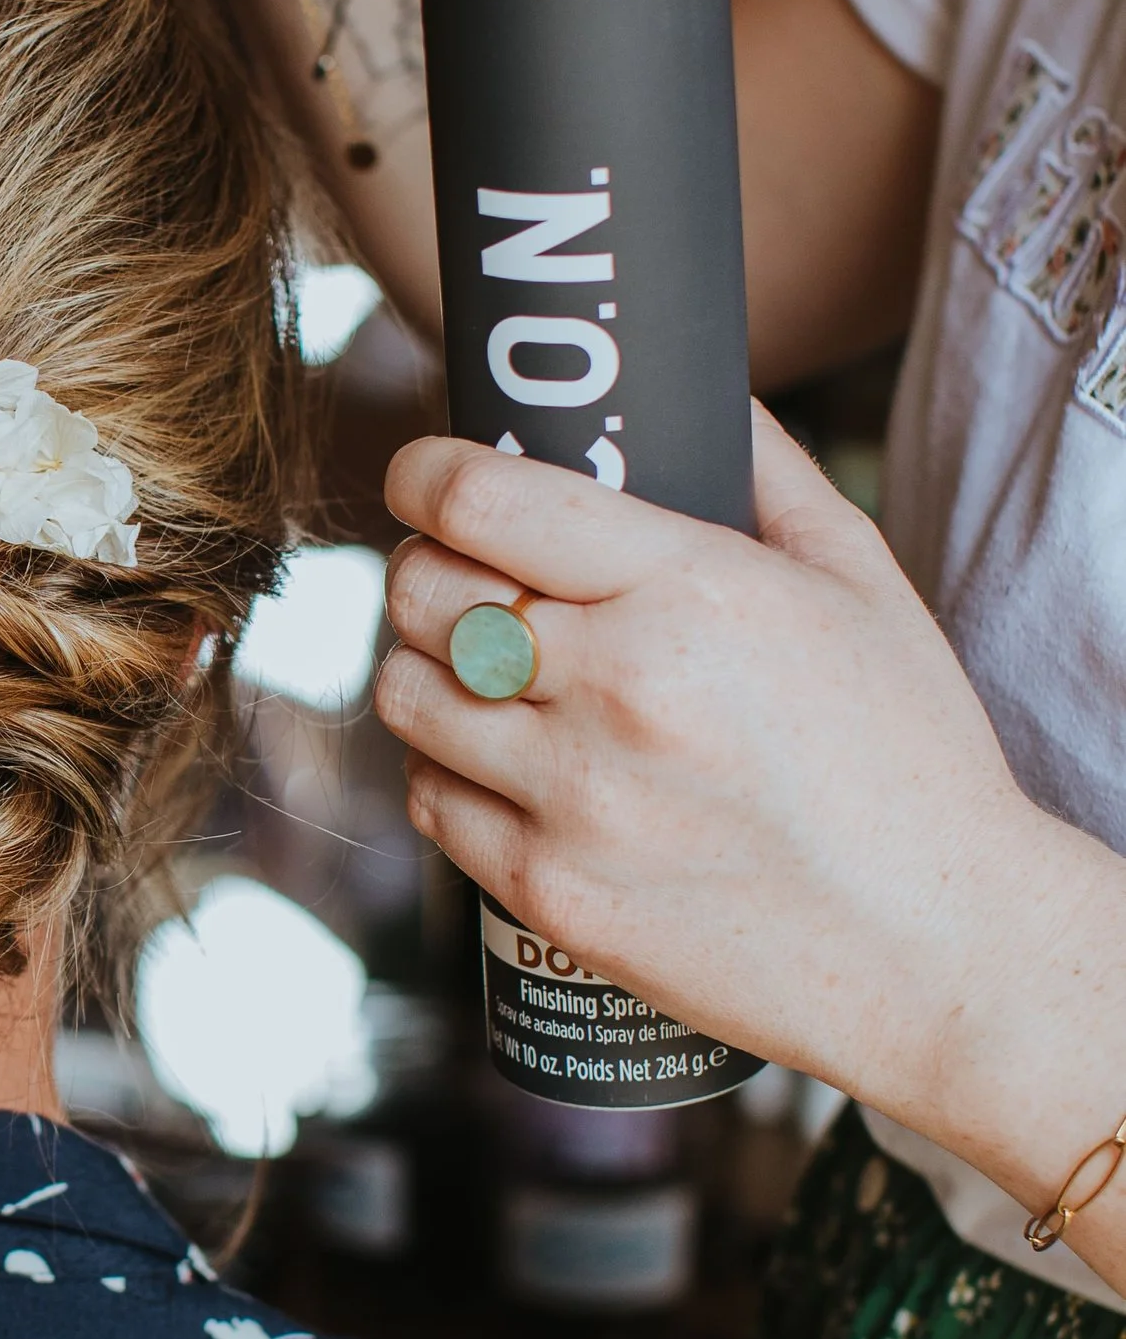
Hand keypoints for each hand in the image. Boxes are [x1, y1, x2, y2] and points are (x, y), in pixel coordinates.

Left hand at [373, 405, 1125, 1224]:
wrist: (934, 946)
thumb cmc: (909, 757)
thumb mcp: (861, 582)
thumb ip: (768, 472)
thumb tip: (703, 393)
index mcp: (686, 591)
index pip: (479, 501)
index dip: (424, 474)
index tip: (424, 477)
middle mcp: (614, 687)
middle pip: (419, 591)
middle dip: (426, 569)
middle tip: (464, 579)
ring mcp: (573, 797)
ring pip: (404, 692)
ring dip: (429, 670)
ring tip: (484, 673)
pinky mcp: (548, 890)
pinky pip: (428, 799)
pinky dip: (448, 772)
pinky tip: (507, 764)